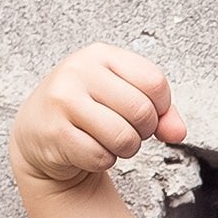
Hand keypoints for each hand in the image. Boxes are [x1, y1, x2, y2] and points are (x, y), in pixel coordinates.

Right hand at [9, 43, 187, 189]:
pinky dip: (102, 161)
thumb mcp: (125, 100)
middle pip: (143, 112)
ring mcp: (63, 100)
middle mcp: (78, 70)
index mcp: (100, 55)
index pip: (155, 82)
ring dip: (125, 150)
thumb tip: (178, 131)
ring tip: (106, 139)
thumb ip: (162, 113)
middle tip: (123, 129)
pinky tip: (86, 148)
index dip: (161, 108)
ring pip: (125, 138)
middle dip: (143, 132)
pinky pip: (101, 157)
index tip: (143, 112)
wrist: (39, 133)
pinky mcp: (55, 132)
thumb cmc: (90, 113)